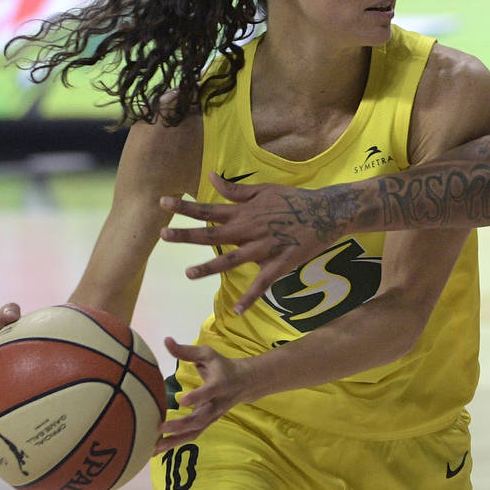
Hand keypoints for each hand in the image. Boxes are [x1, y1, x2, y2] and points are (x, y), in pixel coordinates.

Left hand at [153, 337, 254, 453]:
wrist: (244, 383)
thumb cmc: (222, 366)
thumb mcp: (207, 354)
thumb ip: (187, 351)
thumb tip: (166, 341)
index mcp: (219, 385)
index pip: (210, 392)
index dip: (198, 396)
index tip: (182, 399)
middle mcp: (217, 404)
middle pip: (201, 418)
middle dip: (182, 425)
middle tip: (161, 427)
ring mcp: (212, 417)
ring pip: (195, 432)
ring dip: (175, 440)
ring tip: (154, 447)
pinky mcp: (206, 424)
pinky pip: (191, 436)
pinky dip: (175, 444)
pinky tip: (156, 449)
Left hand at [160, 173, 343, 312]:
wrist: (326, 213)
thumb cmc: (294, 200)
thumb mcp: (264, 189)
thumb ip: (236, 189)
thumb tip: (211, 177)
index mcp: (244, 212)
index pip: (209, 209)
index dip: (185, 207)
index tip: (162, 203)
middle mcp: (250, 230)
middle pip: (213, 234)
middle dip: (187, 235)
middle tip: (162, 234)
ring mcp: (264, 248)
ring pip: (232, 260)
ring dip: (210, 267)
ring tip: (189, 274)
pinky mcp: (280, 264)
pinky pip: (262, 284)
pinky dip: (250, 298)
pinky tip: (237, 311)